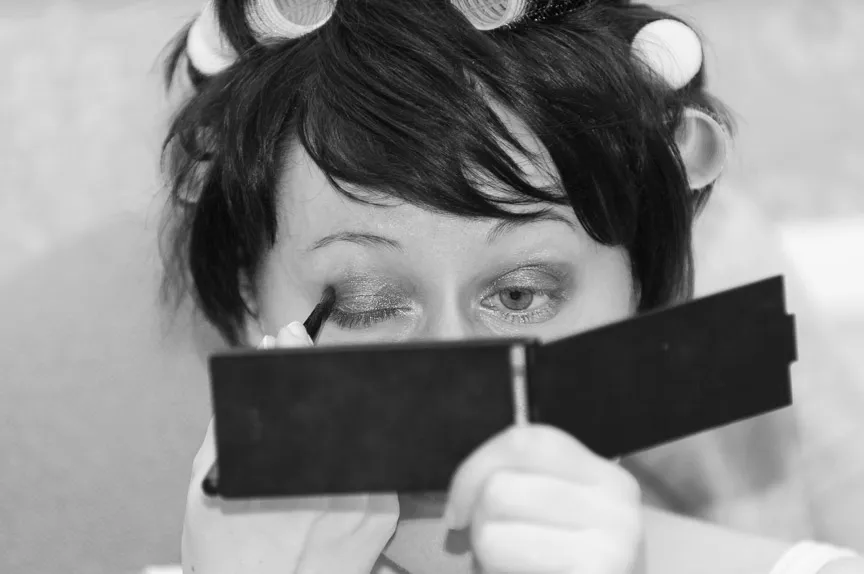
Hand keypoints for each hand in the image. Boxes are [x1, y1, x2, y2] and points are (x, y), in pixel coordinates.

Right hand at [181, 322, 399, 573]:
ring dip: (339, 425)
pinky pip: (374, 469)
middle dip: (318, 385)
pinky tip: (332, 472)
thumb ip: (226, 430)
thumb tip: (246, 384)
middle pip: (337, 404)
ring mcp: (365, 493)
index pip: (297, 384)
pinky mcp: (384, 513)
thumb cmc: (230, 558)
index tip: (292, 335)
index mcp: (282, 460)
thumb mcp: (207, 487)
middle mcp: (330, 473)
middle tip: (302, 381)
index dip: (296, 351)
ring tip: (309, 443)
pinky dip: (356, 460)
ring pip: (359, 435)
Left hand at [445, 425, 643, 573]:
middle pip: (499, 489)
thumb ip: (523, 489)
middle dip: (476, 521)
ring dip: (484, 559)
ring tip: (511, 568)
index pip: (525, 441)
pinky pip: (500, 572)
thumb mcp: (564, 515)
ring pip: (490, 537)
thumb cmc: (578, 564)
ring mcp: (608, 552)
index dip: (475, 467)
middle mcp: (615, 508)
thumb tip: (459, 508)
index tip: (458, 508)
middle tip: (486, 549)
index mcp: (606, 477)